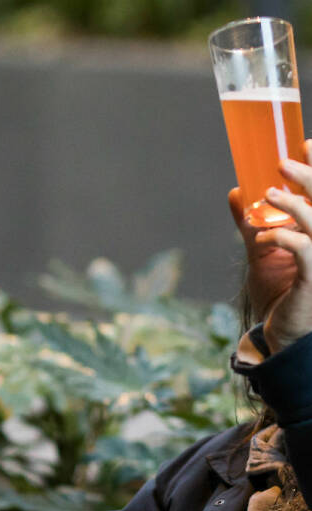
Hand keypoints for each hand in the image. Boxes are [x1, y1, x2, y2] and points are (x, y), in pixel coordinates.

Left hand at [228, 139, 311, 353]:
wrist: (283, 336)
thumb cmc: (281, 294)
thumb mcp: (264, 253)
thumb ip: (253, 223)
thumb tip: (237, 191)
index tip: (306, 143)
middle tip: (284, 162)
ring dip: (295, 205)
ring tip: (266, 195)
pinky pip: (309, 252)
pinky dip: (285, 238)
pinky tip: (264, 237)